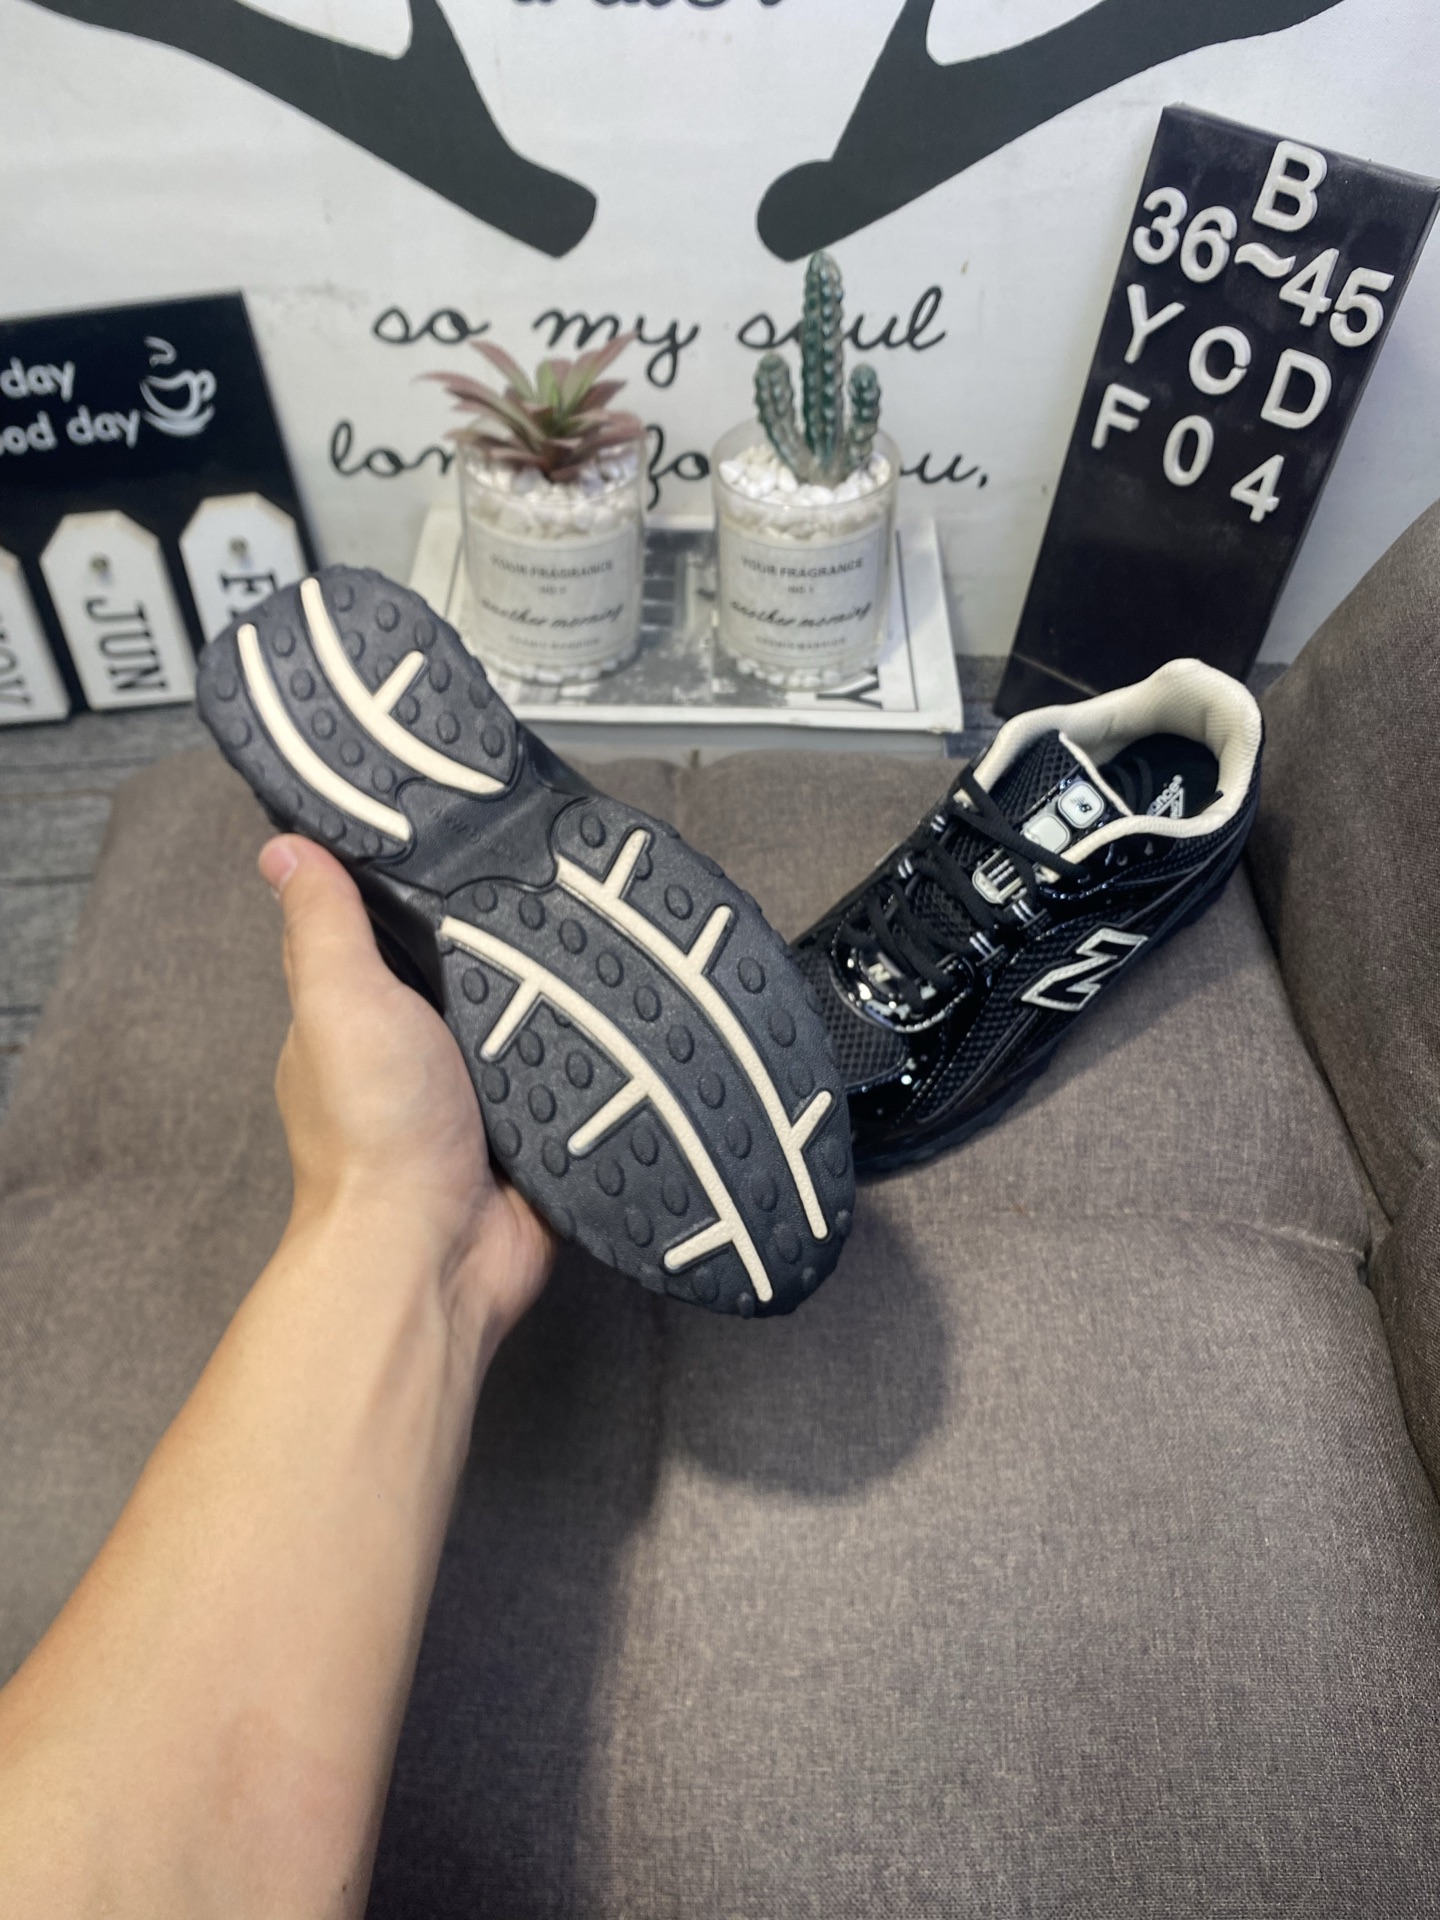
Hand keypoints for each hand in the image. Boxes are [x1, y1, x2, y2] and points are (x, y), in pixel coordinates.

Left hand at [258, 835, 551, 1350]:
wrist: (436, 1249)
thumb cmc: (372, 1136)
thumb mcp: (339, 1000)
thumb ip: (323, 924)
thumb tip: (285, 845)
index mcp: (355, 1013)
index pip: (384, 925)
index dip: (419, 879)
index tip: (466, 822)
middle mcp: (413, 1049)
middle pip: (468, 964)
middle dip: (504, 933)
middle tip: (554, 872)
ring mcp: (475, 1089)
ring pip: (525, 1012)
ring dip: (555, 991)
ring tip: (600, 929)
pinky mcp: (533, 1121)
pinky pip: (568, 1068)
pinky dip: (586, 1049)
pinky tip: (616, 1011)